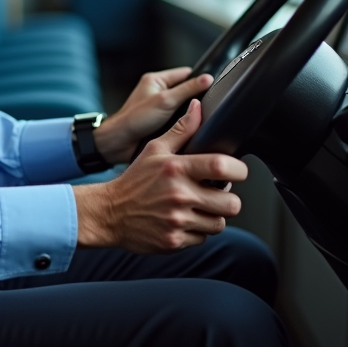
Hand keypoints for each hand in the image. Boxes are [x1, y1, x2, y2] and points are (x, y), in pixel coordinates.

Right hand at [73, 99, 246, 252]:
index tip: (236, 171)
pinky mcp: (175, 240)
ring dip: (212, 216)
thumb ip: (181, 130)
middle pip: (231, 203)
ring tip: (198, 207)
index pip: (222, 166)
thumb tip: (197, 107)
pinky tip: (183, 221)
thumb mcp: (154, 149)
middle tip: (215, 194)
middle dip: (227, 199)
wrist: (109, 213)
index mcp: (176, 168)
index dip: (239, 170)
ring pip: (219, 223)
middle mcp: (179, 195)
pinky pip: (202, 238)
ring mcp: (177, 220)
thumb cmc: (134, 180)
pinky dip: (196, 231)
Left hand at [92, 66, 212, 163]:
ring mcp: (159, 107)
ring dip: (190, 113)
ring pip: (183, 107)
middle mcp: (158, 91)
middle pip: (186, 90)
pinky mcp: (160, 121)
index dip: (200, 79)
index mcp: (156, 79)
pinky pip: (178, 119)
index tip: (214, 86)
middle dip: (196, 99)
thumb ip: (187, 89)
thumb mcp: (165, 101)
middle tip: (207, 106)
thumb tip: (208, 79)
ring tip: (199, 119)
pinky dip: (184, 124)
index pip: (186, 73)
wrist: (120, 142)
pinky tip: (190, 129)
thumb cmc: (135, 118)